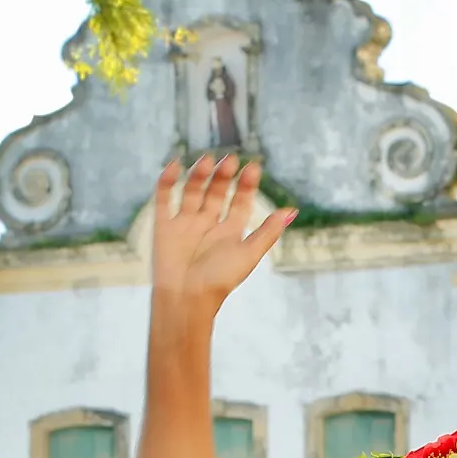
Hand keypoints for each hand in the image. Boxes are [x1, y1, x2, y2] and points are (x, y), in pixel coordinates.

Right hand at [152, 156, 295, 313]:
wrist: (186, 298)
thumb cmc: (219, 280)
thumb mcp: (249, 254)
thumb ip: (268, 232)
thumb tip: (292, 211)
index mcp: (230, 232)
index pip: (240, 201)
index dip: (247, 185)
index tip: (254, 167)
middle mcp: (208, 224)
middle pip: (217, 192)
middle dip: (225, 176)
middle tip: (231, 159)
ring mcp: (185, 223)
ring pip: (193, 191)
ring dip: (200, 175)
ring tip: (209, 161)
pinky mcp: (164, 225)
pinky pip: (164, 198)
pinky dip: (167, 181)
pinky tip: (176, 165)